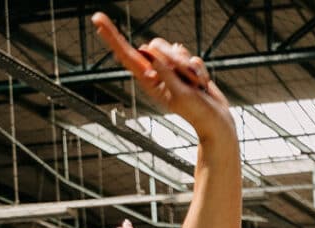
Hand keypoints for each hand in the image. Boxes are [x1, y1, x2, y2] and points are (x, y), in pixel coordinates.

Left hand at [91, 15, 230, 137]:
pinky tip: (202, 85)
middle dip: (173, 58)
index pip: (126, 55)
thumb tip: (148, 50)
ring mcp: (173, 70)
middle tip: (186, 76)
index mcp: (148, 81)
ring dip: (188, 66)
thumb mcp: (179, 94)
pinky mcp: (187, 68)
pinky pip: (193, 58)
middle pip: (156, 45)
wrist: (217, 121)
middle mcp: (158, 72)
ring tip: (196, 85)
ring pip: (176, 49)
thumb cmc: (196, 113)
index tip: (97, 19)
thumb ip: (164, 71)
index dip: (112, 37)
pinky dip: (200, 72)